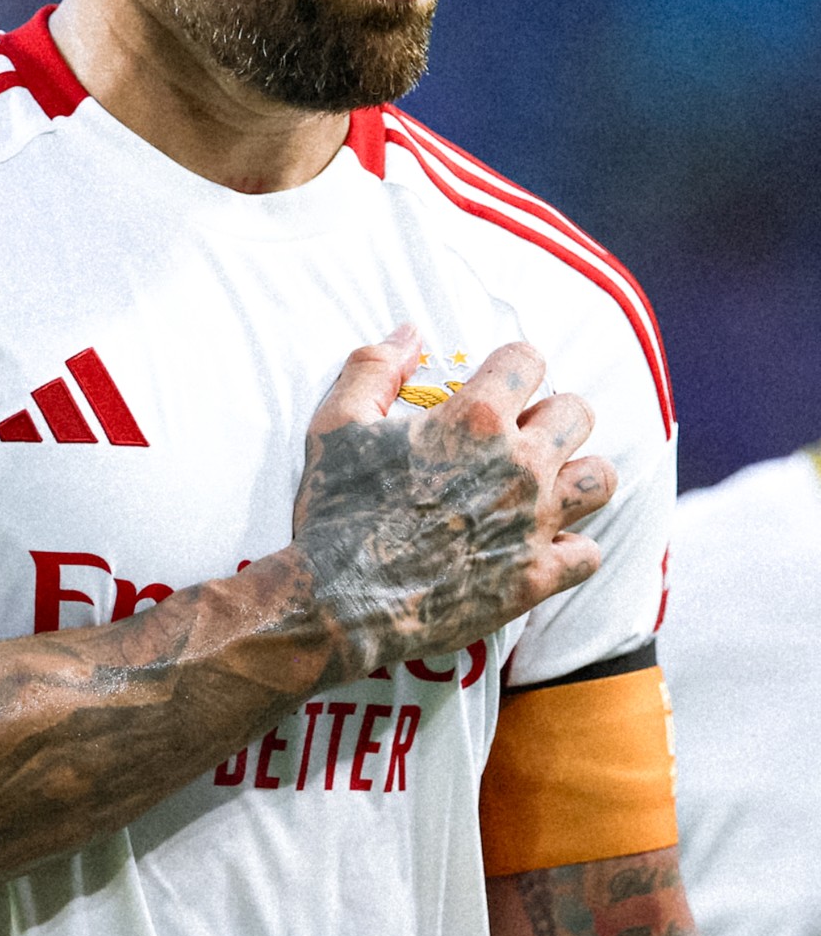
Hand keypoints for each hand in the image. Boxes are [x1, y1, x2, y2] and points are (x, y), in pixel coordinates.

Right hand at [292, 325, 612, 675]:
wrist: (337, 602)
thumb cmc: (334, 507)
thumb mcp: (336, 422)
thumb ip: (375, 367)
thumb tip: (410, 333)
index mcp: (473, 419)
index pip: (528, 359)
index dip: (511, 365)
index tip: (495, 383)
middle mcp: (518, 465)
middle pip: (578, 412)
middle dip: (550, 412)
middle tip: (518, 432)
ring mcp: (533, 523)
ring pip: (600, 478)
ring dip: (575, 473)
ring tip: (544, 482)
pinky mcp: (535, 577)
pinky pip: (589, 553)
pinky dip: (570, 546)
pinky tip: (539, 542)